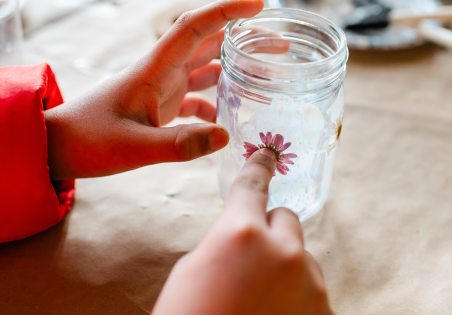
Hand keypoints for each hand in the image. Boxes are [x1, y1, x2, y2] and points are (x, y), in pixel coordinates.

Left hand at [45, 0, 263, 178]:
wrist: (57, 147)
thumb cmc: (88, 141)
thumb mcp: (135, 147)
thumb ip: (179, 144)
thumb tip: (227, 136)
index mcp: (154, 70)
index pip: (194, 27)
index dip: (226, 11)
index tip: (258, 5)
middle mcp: (161, 73)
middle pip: (208, 44)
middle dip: (243, 39)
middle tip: (278, 45)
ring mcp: (161, 89)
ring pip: (204, 70)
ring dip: (233, 70)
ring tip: (264, 78)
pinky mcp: (160, 107)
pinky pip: (195, 99)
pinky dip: (214, 104)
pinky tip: (227, 120)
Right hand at [152, 149, 332, 314]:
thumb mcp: (194, 270)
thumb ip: (226, 242)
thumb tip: (245, 236)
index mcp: (241, 233)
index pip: (253, 185)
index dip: (259, 167)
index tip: (268, 154)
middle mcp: (283, 250)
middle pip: (286, 219)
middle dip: (270, 230)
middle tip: (250, 258)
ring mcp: (309, 282)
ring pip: (300, 256)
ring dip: (284, 267)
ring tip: (259, 300)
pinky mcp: (324, 309)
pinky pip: (310, 287)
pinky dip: (296, 295)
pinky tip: (273, 314)